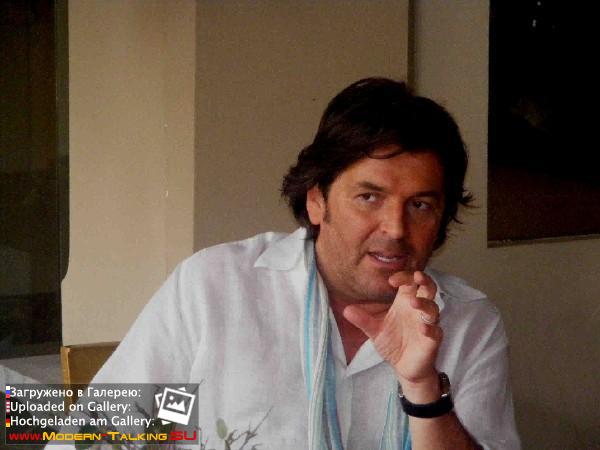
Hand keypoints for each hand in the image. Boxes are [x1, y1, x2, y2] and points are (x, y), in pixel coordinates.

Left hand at [343, 271, 442, 399]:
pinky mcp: (432, 340)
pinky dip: (429, 328)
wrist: (403, 367)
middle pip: (428, 288)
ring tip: (413, 303)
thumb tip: (346, 310)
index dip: (404, 277)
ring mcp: (427, 323)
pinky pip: (435, 332)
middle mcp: (418, 310)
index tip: (391, 281)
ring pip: (432, 308)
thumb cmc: (393, 342)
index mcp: (405, 301)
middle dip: (425, 280)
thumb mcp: (374, 330)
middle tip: (417, 276)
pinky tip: (422, 328)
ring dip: (424, 304)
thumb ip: (362, 320)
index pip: (409, 282)